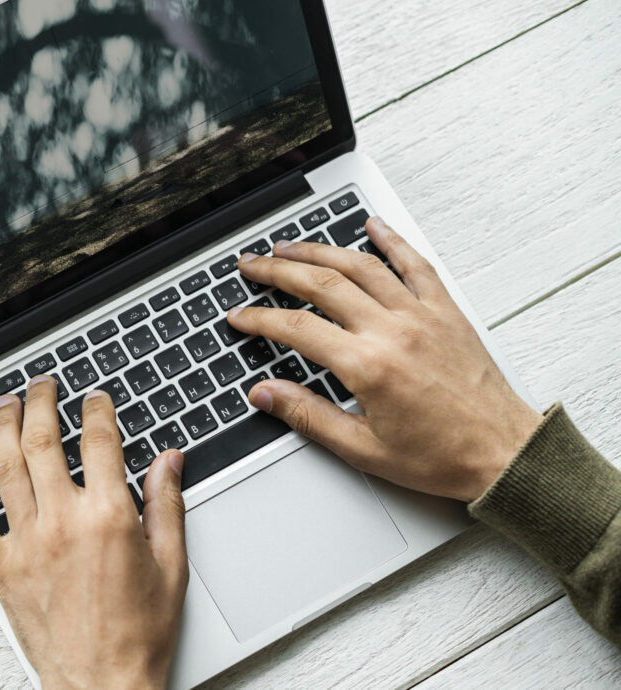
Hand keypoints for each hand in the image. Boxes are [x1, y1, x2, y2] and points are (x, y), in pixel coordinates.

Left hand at [0, 376, 188, 688]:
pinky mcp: (0, 567)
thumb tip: (169, 460)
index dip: (97, 409)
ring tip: (3, 403)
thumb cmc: (138, 635)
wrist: (102, 685)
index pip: (99, 440)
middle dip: (42, 400)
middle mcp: (62, 521)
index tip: (95, 398)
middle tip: (42, 384)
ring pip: (3, 467)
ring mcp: (25, 542)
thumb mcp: (172, 565)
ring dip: (1, 426)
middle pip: (43, 439)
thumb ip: (168, 505)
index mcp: (108, 516)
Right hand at [228, 217, 542, 501]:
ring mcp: (421, 315)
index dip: (260, 319)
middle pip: (321, 283)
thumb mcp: (362, 449)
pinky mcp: (446, 311)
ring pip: (361, 266)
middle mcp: (393, 331)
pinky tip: (373, 225)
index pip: (296, 328)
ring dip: (319, 250)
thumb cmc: (441, 457)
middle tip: (251, 265)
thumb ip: (308, 416)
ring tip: (290, 245)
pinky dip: (392, 240)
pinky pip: (415, 264)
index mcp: (368, 366)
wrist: (504, 454)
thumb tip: (265, 394)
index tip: (239, 316)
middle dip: (277, 270)